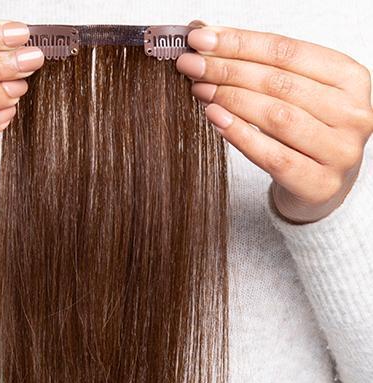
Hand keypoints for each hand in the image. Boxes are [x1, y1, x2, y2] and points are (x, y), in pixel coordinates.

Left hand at [176, 23, 372, 223]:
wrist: (320, 188)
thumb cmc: (304, 135)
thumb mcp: (293, 93)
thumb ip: (258, 64)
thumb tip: (205, 32)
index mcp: (350, 78)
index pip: (287, 51)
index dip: (240, 43)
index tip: (201, 39)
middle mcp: (352, 112)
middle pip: (279, 83)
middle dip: (228, 70)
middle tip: (191, 65)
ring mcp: (340, 151)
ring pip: (276, 117)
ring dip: (231, 100)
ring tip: (200, 90)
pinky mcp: (320, 184)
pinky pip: (273, 156)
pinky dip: (240, 135)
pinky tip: (216, 119)